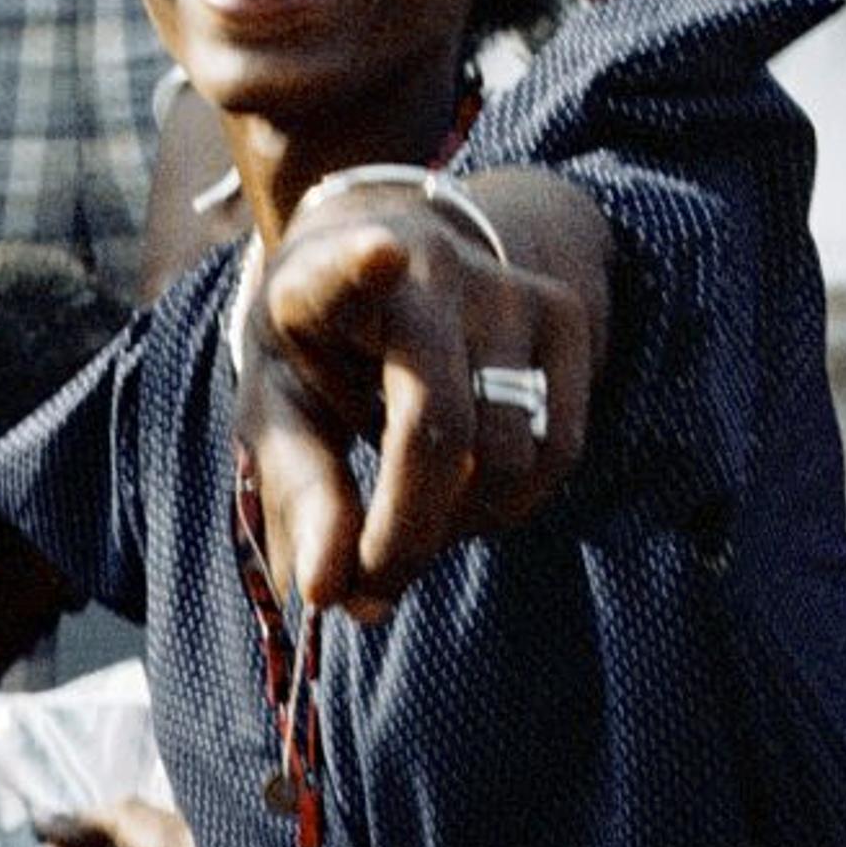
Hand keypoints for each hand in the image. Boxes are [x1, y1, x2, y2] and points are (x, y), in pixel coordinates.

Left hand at [238, 170, 602, 616]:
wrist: (395, 254)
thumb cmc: (321, 349)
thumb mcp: (282, 408)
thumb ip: (301, 494)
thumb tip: (327, 591)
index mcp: (329, 276)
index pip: (347, 267)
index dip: (361, 265)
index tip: (377, 255)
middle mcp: (428, 270)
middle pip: (440, 425)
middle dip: (404, 533)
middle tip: (367, 590)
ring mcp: (506, 289)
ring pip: (507, 454)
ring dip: (456, 527)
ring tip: (407, 529)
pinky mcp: (563, 316)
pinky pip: (556, 451)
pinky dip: (509, 505)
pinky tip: (461, 496)